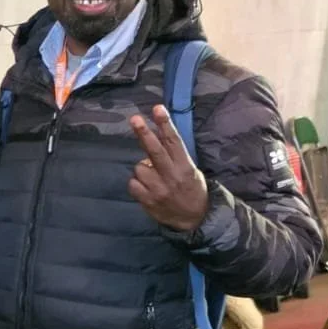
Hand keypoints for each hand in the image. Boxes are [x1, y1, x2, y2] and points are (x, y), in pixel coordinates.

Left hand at [128, 105, 208, 231]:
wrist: (195, 220)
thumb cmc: (191, 189)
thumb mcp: (190, 170)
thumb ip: (174, 156)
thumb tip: (154, 138)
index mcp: (185, 166)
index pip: (173, 141)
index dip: (164, 124)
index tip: (157, 108)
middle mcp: (172, 176)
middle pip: (155, 150)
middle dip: (144, 133)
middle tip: (134, 119)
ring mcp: (159, 189)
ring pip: (139, 167)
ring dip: (143, 169)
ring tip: (154, 177)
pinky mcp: (148, 201)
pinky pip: (133, 184)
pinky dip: (137, 183)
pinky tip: (147, 188)